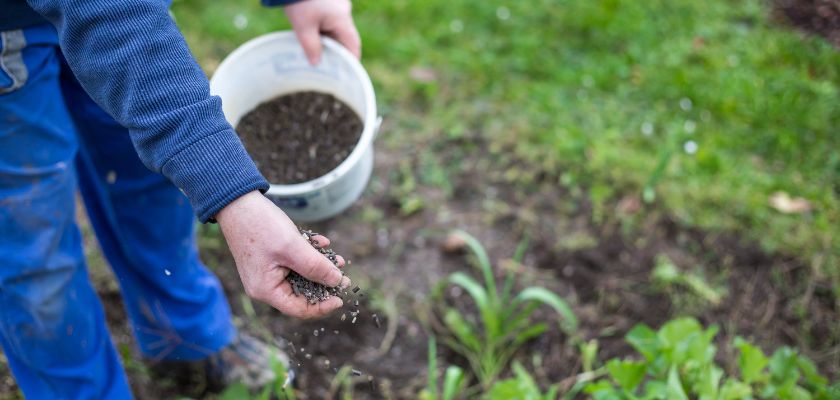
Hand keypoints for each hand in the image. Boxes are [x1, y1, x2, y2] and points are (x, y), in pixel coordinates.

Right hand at [215, 191, 349, 318]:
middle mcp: (265, 285)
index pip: (299, 309)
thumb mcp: (293, 247)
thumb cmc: (261, 226)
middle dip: (323, 283)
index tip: (341, 298)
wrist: (238, 201)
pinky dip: (308, 254)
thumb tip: (337, 281)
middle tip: (343, 276)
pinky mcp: (269, 258)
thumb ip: (316, 267)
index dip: (323, 306)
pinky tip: (321, 242)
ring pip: (300, 276)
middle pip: (301, 293)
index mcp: (266, 290)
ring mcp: (267, 271)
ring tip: (337, 259)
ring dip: (319, 267)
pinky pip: (293, 262)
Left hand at [284, 0, 360, 64]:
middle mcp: (344, 13)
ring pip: (337, 29)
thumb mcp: (303, 26)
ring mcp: (338, 6)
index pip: (353, 46)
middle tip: (329, 67)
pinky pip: (331, 20)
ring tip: (318, 53)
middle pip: (345, 38)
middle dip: (338, 52)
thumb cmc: (300, 0)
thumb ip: (311, 46)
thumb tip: (316, 64)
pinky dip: (325, 30)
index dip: (352, 61)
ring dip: (330, 41)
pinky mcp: (329, 1)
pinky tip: (313, 35)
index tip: (347, 74)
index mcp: (342, 20)